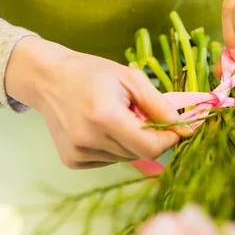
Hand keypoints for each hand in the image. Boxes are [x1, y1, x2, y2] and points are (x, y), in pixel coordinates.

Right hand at [4, 36, 192, 168]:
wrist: (48, 79)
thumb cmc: (92, 73)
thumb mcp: (131, 79)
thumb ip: (160, 106)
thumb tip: (186, 130)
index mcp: (105, 116)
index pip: (151, 147)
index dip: (168, 139)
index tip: (172, 126)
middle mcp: (88, 140)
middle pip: (140, 154)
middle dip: (148, 136)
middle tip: (136, 113)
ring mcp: (78, 153)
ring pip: (126, 158)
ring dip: (130, 141)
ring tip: (115, 117)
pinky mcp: (72, 161)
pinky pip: (109, 160)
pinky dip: (113, 146)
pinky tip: (100, 128)